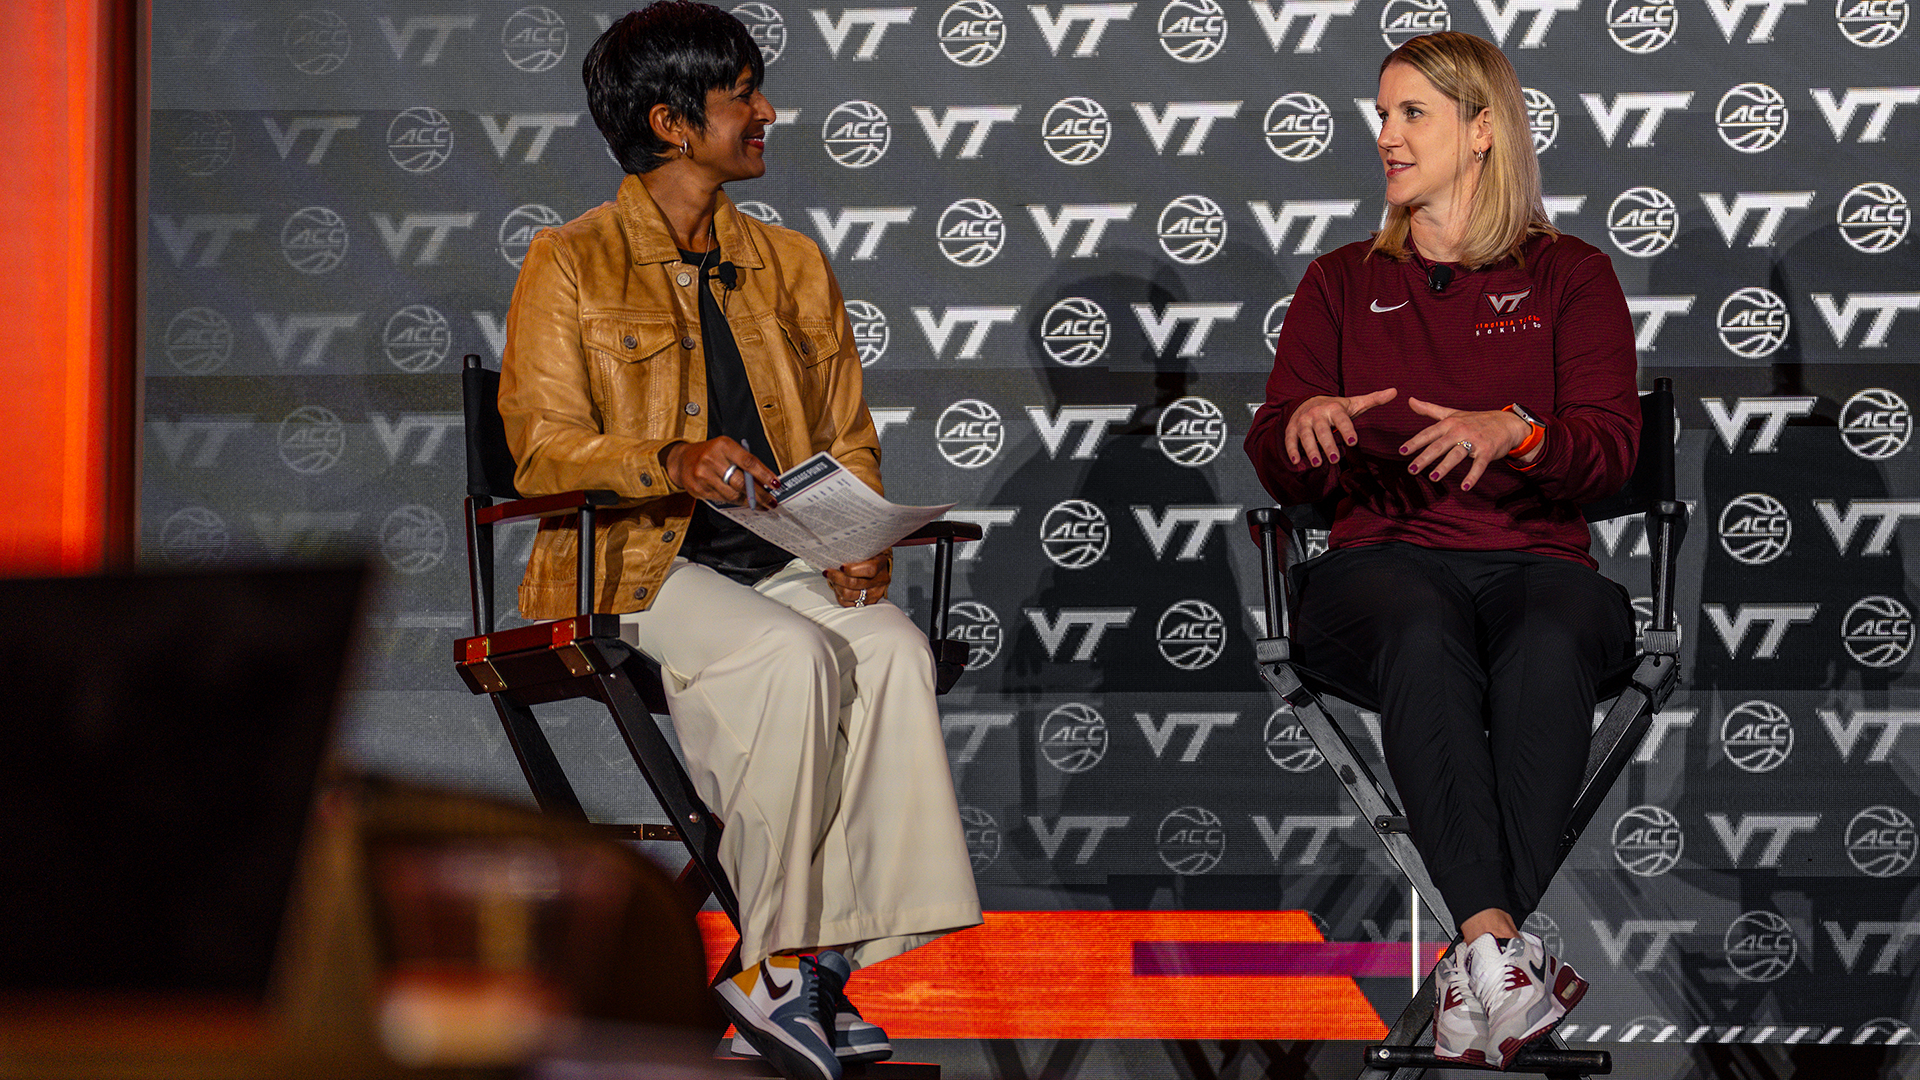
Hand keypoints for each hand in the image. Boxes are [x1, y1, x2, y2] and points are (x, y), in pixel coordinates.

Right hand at [663, 437, 779, 505]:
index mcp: (723, 445)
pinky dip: (736, 502)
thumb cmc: (710, 454)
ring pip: (733, 495)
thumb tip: (766, 481)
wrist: (682, 460)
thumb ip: (745, 463)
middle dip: (760, 494)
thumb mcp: (727, 450)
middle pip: (742, 482)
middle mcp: (712, 459)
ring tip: (761, 504)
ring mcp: (703, 475)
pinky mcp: (698, 489)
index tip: (776, 484)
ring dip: (750, 501)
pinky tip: (744, 502)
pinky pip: (722, 499)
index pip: (748, 461)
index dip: (764, 474)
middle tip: (771, 501)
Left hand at [825, 554, 890, 607]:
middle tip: (828, 572)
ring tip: (831, 578)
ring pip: (850, 595)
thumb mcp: (866, 550)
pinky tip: (837, 587)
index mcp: (881, 564)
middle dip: (837, 578)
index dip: (853, 569)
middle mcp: (880, 580)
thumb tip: (836, 554)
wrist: (878, 569)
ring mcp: (874, 593)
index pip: (870, 569)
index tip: (841, 566)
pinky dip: (838, 595)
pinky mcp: (867, 602)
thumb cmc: (868, 557)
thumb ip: (856, 552)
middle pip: (856, 584)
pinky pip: (847, 603)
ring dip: (836, 586)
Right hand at [1283, 388, 1398, 466]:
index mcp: (1333, 408)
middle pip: (1322, 430)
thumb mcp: (1354, 403)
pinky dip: (1291, 451)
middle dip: (1328, 444)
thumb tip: (1396, 391)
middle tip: (1335, 459)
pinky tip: (1296, 462)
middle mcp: (1317, 414)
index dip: (1347, 430)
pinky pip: (1290, 440)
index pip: (1341, 419)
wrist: (1307, 401)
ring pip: (1306, 436)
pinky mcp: (1292, 429)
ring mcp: (1303, 422)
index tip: (1353, 442)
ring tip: (1318, 463)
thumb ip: (1374, 399)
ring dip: (1311, 450)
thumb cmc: (1334, 407)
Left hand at [1399, 397, 1533, 489]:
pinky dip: (1473, 476)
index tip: (1402, 451)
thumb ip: (1429, 409)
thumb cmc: (1475, 420)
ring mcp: (1474, 441)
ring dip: (1445, 466)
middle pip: (1439, 445)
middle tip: (1411, 469)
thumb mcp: (1452, 413)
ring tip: (1433, 478)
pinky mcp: (1487, 451)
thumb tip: (1409, 400)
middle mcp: (1460, 430)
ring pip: (1457, 455)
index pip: (1429, 433)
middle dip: (1425, 457)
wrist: (1506, 423)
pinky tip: (1465, 487)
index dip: (1415, 442)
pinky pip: (1479, 465)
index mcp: (1450, 423)